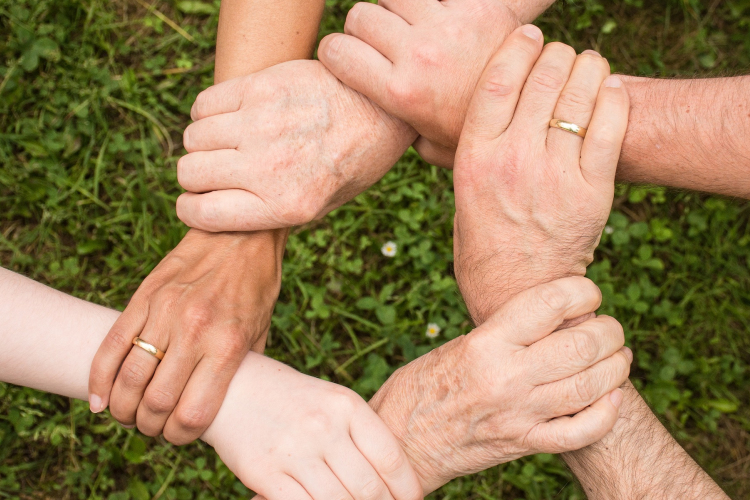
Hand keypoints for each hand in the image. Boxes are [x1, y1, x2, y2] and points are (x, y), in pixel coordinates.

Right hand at [88, 229, 285, 443]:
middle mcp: (195, 331)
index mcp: (227, 345)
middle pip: (156, 402)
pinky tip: (100, 398)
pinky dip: (99, 378)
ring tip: (128, 414)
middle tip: (151, 427)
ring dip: (123, 408)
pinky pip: (111, 344)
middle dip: (149, 426)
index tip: (179, 436)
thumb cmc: (256, 286)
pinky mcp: (144, 296)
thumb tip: (225, 404)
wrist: (240, 233)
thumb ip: (241, 369)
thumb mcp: (261, 331)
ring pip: (129, 378)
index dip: (180, 436)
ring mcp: (165, 312)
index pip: (193, 413)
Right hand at [175, 59, 415, 231]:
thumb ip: (271, 213)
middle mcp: (270, 167)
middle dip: (196, 176)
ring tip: (227, 142)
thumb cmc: (352, 162)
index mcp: (286, 205)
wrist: (382, 109)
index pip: (202, 214)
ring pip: (193, 137)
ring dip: (203, 143)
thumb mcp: (322, 205)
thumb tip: (219, 212)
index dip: (191, 209)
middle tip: (216, 170)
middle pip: (190, 173)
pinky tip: (231, 116)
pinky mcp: (261, 87)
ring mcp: (263, 124)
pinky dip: (208, 113)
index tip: (196, 202)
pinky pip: (204, 104)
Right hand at [202, 352, 422, 499]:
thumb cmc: (293, 400)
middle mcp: (323, 427)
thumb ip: (360, 435)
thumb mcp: (332, 402)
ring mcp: (293, 451)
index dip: (407, 488)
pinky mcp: (265, 474)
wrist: (233, 389)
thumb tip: (393, 480)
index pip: (390, 457)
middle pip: (369, 488)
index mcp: (346, 405)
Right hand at [318, 0, 553, 167]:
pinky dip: (431, 2)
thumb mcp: (432, 145)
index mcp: (400, 92)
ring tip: (411, 26)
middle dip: (366, 29)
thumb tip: (380, 126)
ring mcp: (446, 27)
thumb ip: (400, 130)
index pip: (336, 51)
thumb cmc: (477, 136)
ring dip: (395, 8)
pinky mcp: (475, 6)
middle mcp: (417, 55)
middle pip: (361, 16)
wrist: (536, 115)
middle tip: (384, 44)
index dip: (336, 52)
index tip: (347, 58)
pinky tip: (439, 16)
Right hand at [369, 277, 630, 492]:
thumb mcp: (459, 345)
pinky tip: (612, 397)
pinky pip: (581, 431)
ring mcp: (519, 414)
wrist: (401, 440)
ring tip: (618, 356)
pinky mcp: (524, 444)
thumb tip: (554, 317)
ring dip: (616, 367)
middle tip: (610, 327)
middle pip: (582, 344)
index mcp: (486, 343)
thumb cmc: (422, 385)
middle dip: (609, 331)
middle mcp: (506, 377)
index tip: (589, 292)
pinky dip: (606, 413)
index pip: (550, 303)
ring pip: (591, 386)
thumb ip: (505, 333)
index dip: (582, 291)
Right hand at [451, 26, 629, 322]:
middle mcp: (513, 160)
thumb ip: (466, 149)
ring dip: (588, 68)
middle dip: (556, 54)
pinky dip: (614, 98)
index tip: (529, 35)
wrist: (517, 292)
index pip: (498, 80)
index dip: (517, 47)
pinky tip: (610, 89)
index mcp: (474, 157)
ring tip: (588, 65)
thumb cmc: (483, 241)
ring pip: (579, 95)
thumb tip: (468, 108)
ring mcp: (555, 175)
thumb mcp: (461, 191)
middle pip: (543, 78)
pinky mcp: (591, 191)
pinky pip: (610, 126)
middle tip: (561, 54)